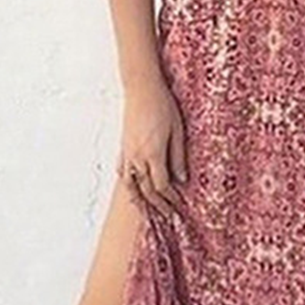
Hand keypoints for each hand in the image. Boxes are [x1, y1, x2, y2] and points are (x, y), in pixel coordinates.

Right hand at [116, 74, 187, 218]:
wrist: (141, 89)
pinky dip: (128, 183)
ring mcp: (127, 153)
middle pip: (146, 189)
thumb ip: (178, 157)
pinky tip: (132, 187)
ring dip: (139, 198)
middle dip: (157, 204)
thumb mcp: (178, 131)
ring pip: (130, 184)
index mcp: (153, 154)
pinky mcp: (123, 147)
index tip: (179, 204)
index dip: (170, 198)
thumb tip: (182, 179)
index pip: (161, 185)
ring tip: (146, 210)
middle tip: (167, 216)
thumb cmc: (163, 106)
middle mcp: (137, 157)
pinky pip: (122, 171)